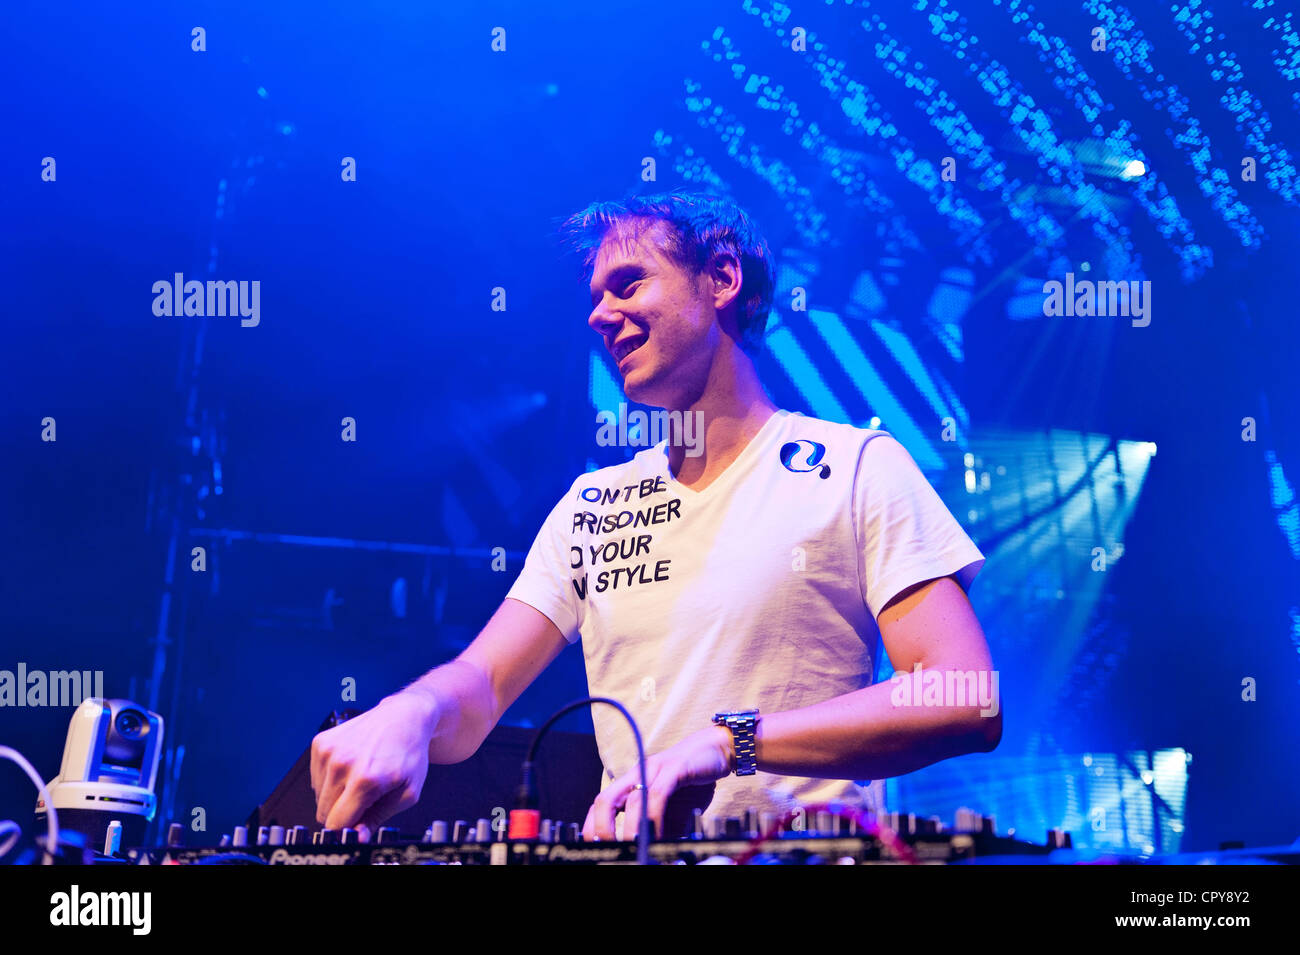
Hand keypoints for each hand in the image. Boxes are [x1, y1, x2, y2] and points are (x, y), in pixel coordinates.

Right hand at [310, 689, 438, 832]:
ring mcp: (328, 751)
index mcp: (365, 779)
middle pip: (324, 813)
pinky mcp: (320, 742)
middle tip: (366, 796)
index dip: (348, 829)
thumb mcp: (407, 792)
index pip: (336, 824)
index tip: (358, 823)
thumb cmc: (409, 752)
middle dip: (343, 811)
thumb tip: (358, 837)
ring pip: (319, 796)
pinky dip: (331, 778)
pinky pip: (316, 778)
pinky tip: (351, 765)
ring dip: (336, 794)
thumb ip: (378, 818)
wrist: (404, 716)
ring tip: (360, 776)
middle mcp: (342, 764)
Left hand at [582, 724, 733, 840]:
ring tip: (633, 849)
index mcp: (632, 784)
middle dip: (600, 828)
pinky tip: (657, 835)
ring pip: (632, 801)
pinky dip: (654, 818)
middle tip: (606, 851)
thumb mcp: (673, 814)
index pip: (601, 805)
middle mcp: (637, 775)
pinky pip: (658, 796)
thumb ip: (660, 832)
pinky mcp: (674, 769)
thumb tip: (654, 857)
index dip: (592, 827)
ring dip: (630, 830)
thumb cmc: (692, 781)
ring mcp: (654, 770)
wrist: (717, 750)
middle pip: (605, 800)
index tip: (594, 849)